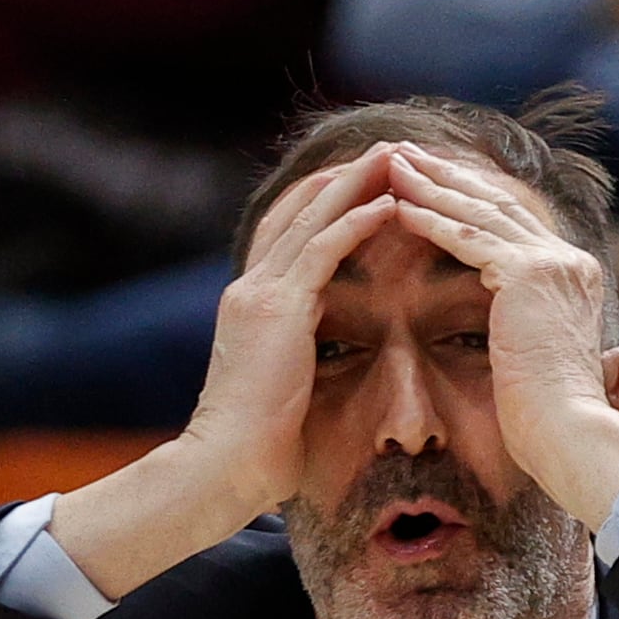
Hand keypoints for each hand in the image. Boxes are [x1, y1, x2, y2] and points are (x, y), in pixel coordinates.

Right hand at [50, 147, 407, 598]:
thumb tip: (330, 369)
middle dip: (346, 177)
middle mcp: (252, 289)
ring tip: (397, 156)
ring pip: (313, 218)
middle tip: (389, 148)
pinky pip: (323, 251)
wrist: (221, 469)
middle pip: (302, 212)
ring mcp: (261, 295)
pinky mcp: (277, 310)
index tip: (368, 182)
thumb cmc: (256, 451)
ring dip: (357, 183)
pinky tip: (389, 203)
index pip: (291, 235)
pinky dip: (356, 221)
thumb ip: (302, 363)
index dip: (327, 203)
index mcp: (253, 306)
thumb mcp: (283, 392)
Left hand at [378, 143, 618, 526]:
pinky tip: (400, 206)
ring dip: (432, 186)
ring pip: (480, 213)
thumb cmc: (549, 418)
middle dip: (448, 178)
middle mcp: (568, 261)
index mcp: (573, 276)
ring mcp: (551, 263)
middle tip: (407, 155)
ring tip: (394, 166)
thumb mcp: (541, 358)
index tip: (434, 183)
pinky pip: (469, 239)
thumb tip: (520, 336)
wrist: (568, 434)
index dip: (470, 199)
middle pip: (497, 205)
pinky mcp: (527, 275)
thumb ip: (531, 329)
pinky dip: (432, 220)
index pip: (514, 224)